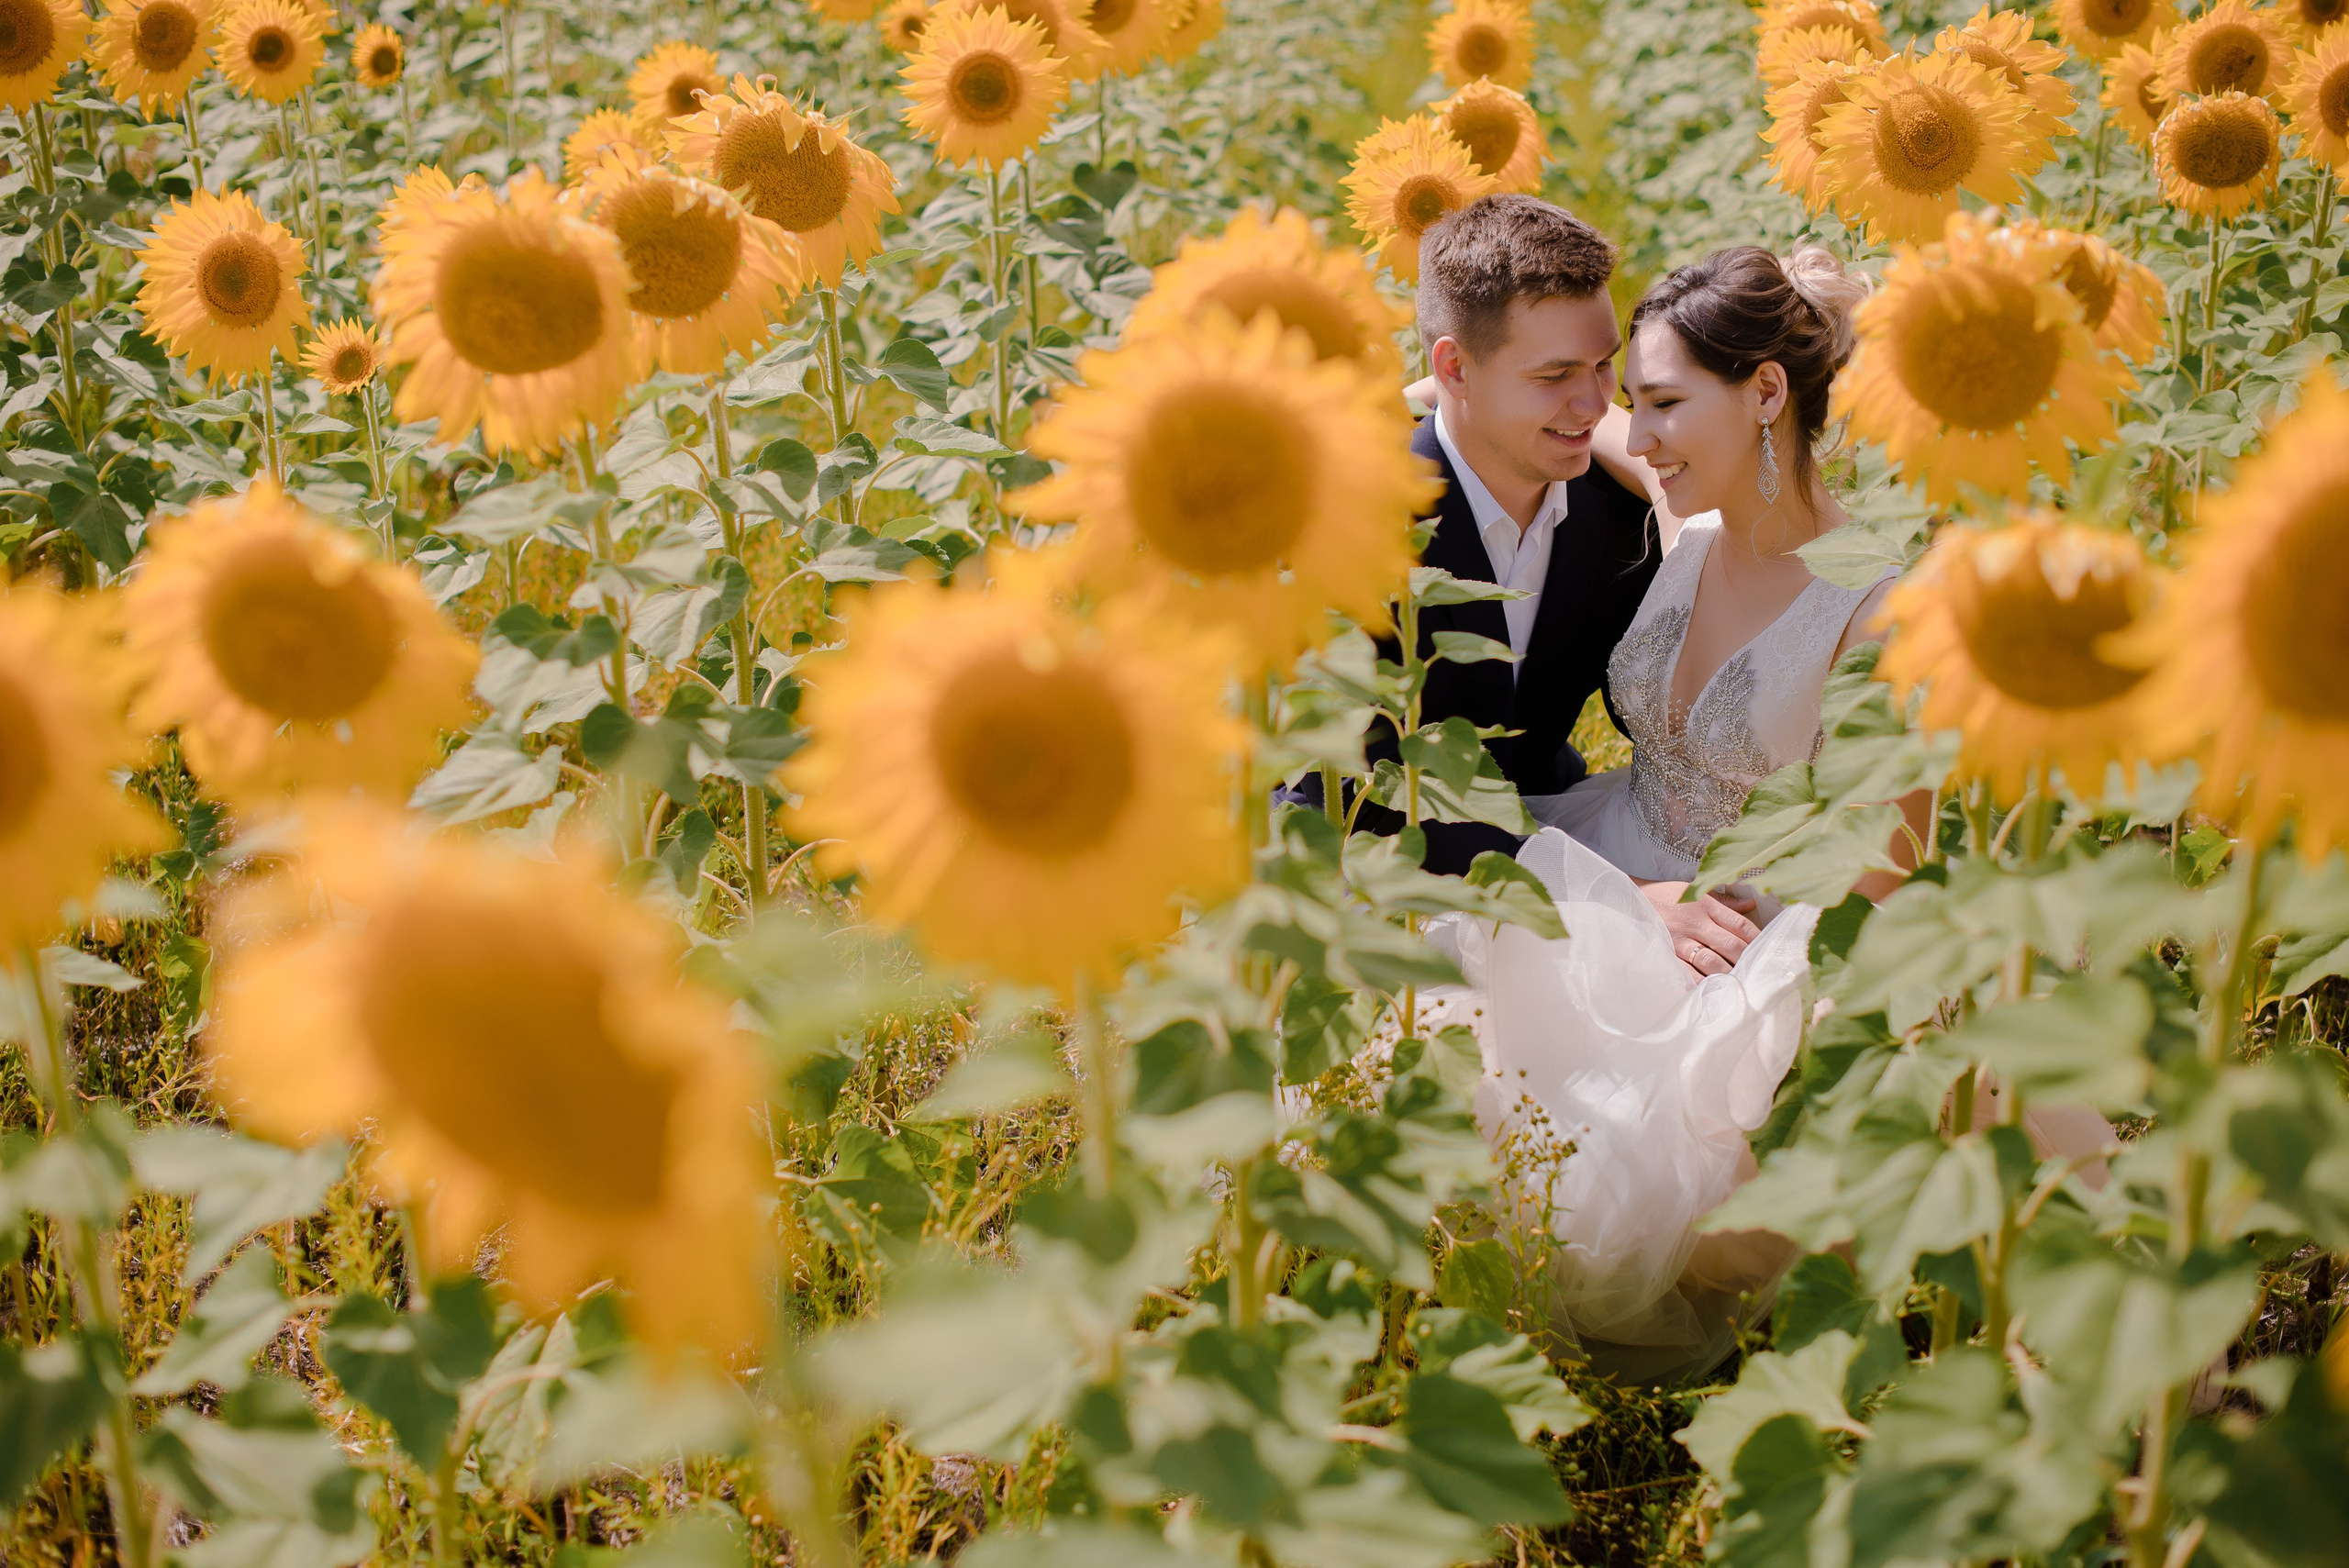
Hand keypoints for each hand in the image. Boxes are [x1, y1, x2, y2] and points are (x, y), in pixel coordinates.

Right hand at [1636, 879, 1759, 979]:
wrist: (1630, 899)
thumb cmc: (1666, 896)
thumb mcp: (1695, 891)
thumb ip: (1724, 901)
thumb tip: (1751, 905)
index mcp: (1706, 905)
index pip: (1740, 924)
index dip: (1758, 939)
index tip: (1770, 950)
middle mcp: (1696, 923)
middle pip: (1731, 945)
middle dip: (1748, 961)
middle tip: (1761, 973)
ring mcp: (1680, 940)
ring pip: (1711, 961)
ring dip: (1728, 974)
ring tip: (1743, 985)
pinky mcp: (1667, 953)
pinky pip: (1686, 973)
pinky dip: (1700, 984)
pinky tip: (1713, 992)